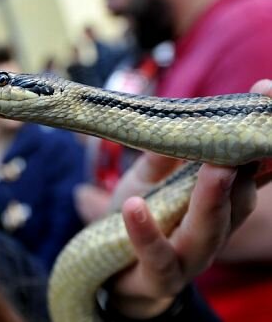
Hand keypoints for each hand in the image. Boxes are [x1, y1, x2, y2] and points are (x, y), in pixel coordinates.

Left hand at [103, 76, 267, 319]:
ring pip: (210, 229)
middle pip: (241, 198)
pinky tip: (133, 207)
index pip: (247, 167)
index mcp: (216, 201)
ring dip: (214, 198)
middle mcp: (214, 229)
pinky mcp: (160, 278)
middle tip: (251, 129)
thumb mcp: (144, 182)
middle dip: (248, 164)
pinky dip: (145, 232)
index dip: (260, 137)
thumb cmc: (134, 220)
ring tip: (218, 168)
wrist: (113, 275)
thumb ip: (159, 156)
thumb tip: (168, 123)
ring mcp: (191, 257)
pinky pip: (157, 257)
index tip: (265, 92)